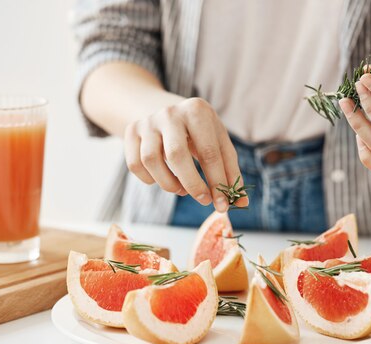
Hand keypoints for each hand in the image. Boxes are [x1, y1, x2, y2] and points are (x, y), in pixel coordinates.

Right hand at [124, 97, 247, 211]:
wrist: (166, 111)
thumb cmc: (199, 132)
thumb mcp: (218, 142)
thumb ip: (230, 171)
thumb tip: (240, 203)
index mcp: (197, 111)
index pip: (209, 152)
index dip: (217, 183)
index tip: (223, 205)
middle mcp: (170, 113)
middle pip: (177, 156)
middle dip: (192, 185)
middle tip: (203, 200)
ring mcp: (147, 121)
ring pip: (150, 160)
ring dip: (168, 184)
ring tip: (181, 189)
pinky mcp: (130, 131)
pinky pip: (135, 164)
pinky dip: (149, 180)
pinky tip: (162, 179)